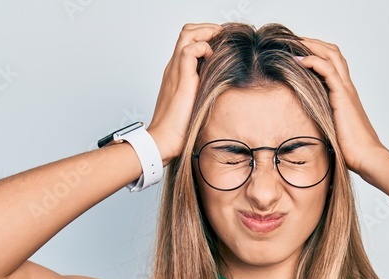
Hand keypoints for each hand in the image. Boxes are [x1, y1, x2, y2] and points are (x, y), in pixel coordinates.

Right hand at [147, 23, 223, 163]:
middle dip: (208, 29)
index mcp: (177, 73)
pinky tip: (212, 59)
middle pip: (187, 32)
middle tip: (223, 36)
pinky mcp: (180, 77)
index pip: (189, 42)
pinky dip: (203, 48)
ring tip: (220, 40)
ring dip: (207, 32)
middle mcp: (174, 67)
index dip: (205, 37)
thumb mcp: (196, 106)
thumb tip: (224, 92)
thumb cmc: (178, 129)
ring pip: (187, 34)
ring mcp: (175, 70)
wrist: (163, 140)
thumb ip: (205, 95)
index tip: (222, 43)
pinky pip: (190, 49)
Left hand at [295, 37, 388, 175]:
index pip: (333, 64)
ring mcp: (346, 90)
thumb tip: (306, 127)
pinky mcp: (342, 96)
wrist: (367, 157)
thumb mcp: (332, 131)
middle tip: (293, 40)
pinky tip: (298, 60)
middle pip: (333, 53)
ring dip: (311, 45)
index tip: (298, 52)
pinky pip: (327, 69)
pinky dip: (312, 60)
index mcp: (345, 95)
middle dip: (313, 43)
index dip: (317, 53)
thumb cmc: (353, 151)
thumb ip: (323, 122)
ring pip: (331, 55)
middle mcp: (347, 88)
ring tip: (294, 42)